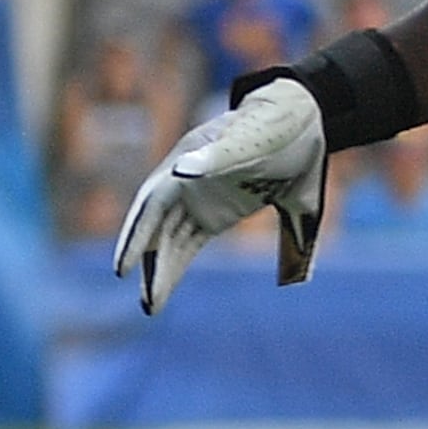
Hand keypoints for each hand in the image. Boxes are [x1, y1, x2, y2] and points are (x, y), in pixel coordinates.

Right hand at [112, 76, 328, 312]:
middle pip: (157, 229)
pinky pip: (189, 244)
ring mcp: (198, 199)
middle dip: (147, 264)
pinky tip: (164, 288)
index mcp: (186, 161)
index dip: (137, 236)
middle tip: (145, 303)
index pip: (153, 205)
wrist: (304, 120)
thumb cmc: (276, 124)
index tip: (123, 268)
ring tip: (150, 308)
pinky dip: (176, 265)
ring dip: (159, 272)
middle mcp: (184, 183)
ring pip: (170, 241)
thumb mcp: (253, 138)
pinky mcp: (216, 213)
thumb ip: (218, 155)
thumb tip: (180, 170)